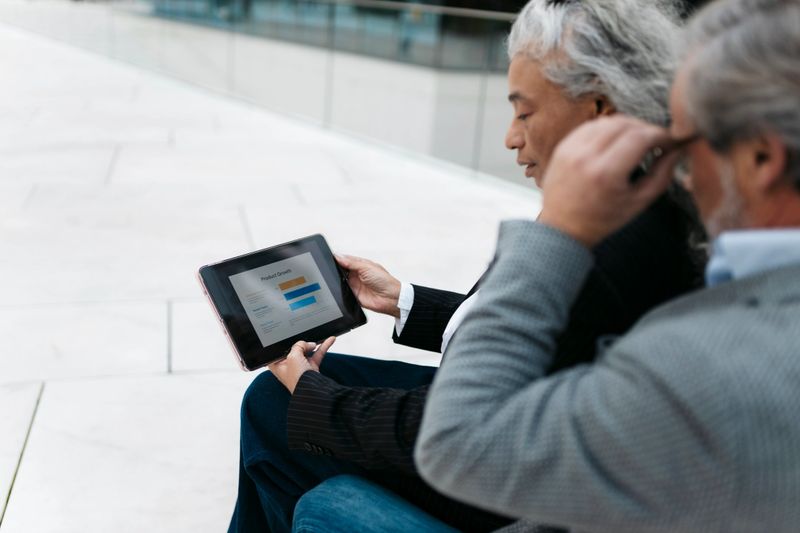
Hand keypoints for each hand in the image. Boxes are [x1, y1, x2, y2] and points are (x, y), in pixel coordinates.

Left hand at [268, 337, 335, 393]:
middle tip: (307, 341)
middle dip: (302, 343)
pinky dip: (323, 347)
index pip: (279, 349)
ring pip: (307, 351)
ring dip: (314, 344)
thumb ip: (299, 345)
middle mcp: (288, 365)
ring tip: (320, 339)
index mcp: (277, 364)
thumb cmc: (297, 380)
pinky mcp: (311, 368)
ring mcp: (300, 367)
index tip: (291, 337)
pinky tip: (330, 340)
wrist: (311, 391)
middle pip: (295, 348)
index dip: (285, 343)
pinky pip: (317, 354)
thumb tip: (308, 344)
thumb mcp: (293, 356)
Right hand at [335, 254, 401, 317]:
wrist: (390, 298)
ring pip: (340, 280)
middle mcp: (357, 274)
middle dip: (336, 268)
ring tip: (337, 277)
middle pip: (341, 269)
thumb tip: (339, 256)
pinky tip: (339, 287)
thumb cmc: (385, 281)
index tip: (331, 257)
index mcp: (361, 265)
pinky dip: (340, 289)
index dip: (338, 259)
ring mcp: (354, 284)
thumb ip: (351, 262)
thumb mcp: (367, 267)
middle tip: (332, 267)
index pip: (346, 260)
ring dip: (338, 279)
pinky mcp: (353, 294)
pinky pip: (342, 291)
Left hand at [537, 116, 680, 246]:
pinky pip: (591, 126)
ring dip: (628, 126)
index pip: (640, 137)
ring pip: (608, 121)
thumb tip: (677, 150)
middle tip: (656, 141)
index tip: (670, 141)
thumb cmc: (602, 220)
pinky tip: (616, 141)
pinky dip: (608, 128)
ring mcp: (571, 149)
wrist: (562, 228)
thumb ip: (662, 175)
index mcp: (606, 173)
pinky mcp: (563, 146)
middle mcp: (586, 157)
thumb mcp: (638, 203)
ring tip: (638, 141)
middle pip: (625, 124)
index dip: (661, 135)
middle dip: (646, 129)